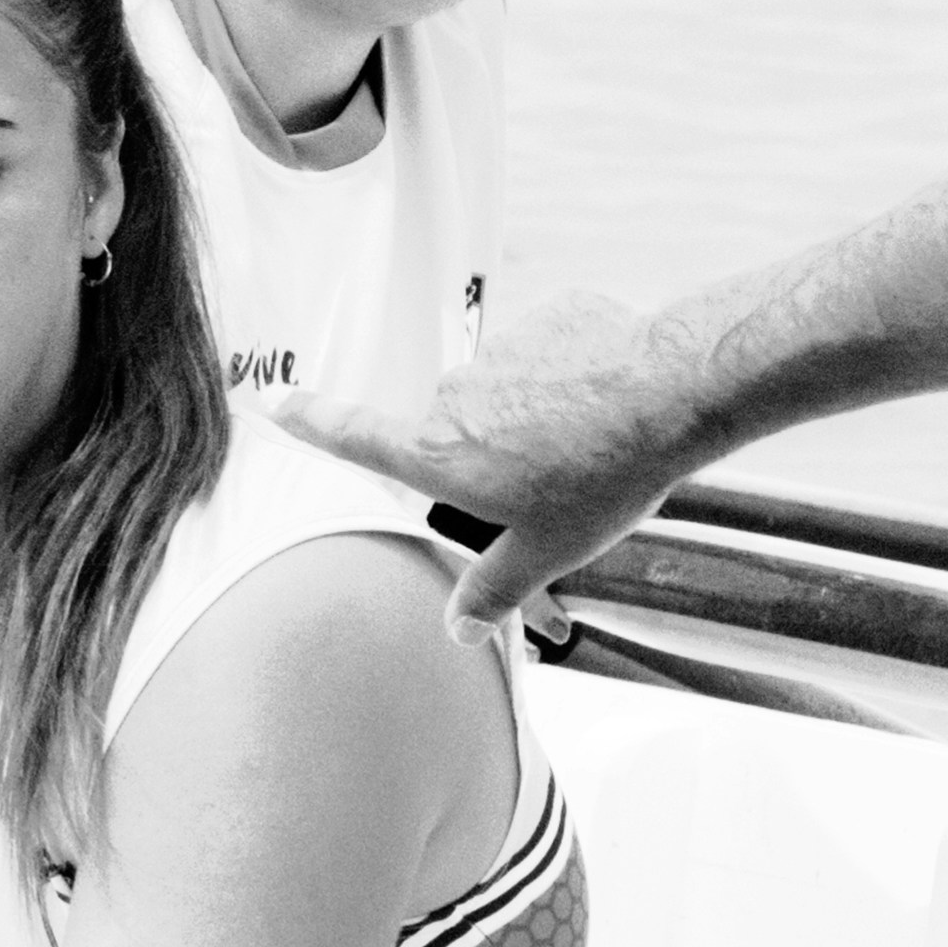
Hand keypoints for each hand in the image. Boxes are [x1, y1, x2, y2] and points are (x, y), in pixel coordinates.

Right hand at [274, 290, 708, 637]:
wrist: (670, 394)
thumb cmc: (601, 478)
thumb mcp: (547, 551)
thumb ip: (493, 588)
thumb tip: (458, 630)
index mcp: (439, 453)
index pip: (356, 437)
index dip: (312, 422)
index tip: (277, 402)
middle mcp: (453, 396)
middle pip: (458, 425)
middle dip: (494, 446)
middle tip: (554, 476)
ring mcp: (499, 351)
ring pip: (509, 388)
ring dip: (539, 411)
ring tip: (597, 440)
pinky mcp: (547, 317)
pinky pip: (552, 351)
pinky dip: (575, 374)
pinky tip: (614, 398)